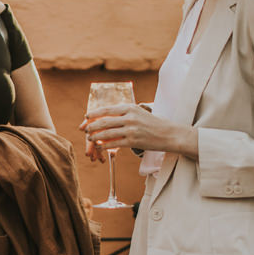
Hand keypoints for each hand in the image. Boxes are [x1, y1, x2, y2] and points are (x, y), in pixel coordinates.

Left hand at [80, 103, 197, 160]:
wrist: (169, 134)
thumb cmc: (153, 123)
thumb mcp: (139, 112)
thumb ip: (124, 113)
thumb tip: (107, 116)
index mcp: (130, 108)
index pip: (107, 109)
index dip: (94, 114)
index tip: (86, 117)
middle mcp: (129, 117)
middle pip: (104, 121)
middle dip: (91, 126)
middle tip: (84, 129)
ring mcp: (131, 130)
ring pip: (107, 133)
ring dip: (95, 136)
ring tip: (90, 138)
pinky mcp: (133, 141)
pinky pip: (114, 144)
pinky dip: (104, 146)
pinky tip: (99, 147)